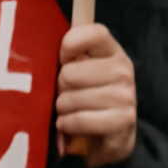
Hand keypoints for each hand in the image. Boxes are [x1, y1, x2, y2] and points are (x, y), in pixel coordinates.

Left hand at [55, 24, 136, 167]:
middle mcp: (123, 70)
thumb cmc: (89, 97)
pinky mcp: (124, 120)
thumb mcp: (82, 71)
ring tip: (66, 112)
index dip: (70, 45)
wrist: (114, 135)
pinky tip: (67, 124)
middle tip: (64, 94)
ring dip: (62, 110)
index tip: (62, 60)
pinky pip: (80, 120)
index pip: (94, 33)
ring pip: (72, 99)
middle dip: (60, 88)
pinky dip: (68, 125)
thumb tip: (41, 51)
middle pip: (70, 73)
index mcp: (112, 51)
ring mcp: (126, 95)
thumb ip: (70, 57)